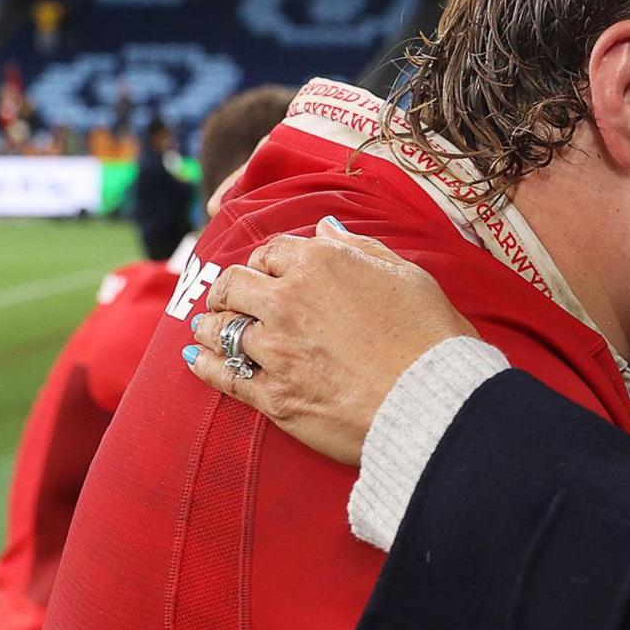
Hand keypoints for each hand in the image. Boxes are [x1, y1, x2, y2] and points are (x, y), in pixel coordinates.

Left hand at [183, 217, 476, 464]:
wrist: (433, 401)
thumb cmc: (431, 335)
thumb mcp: (408, 275)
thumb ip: (361, 248)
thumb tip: (326, 228)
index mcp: (321, 264)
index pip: (273, 250)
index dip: (271, 260)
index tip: (272, 270)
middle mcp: (288, 301)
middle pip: (234, 285)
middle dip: (229, 288)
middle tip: (231, 297)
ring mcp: (276, 350)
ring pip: (221, 330)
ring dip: (211, 325)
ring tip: (208, 327)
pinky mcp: (273, 396)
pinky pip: (224, 376)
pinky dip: (205, 365)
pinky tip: (196, 359)